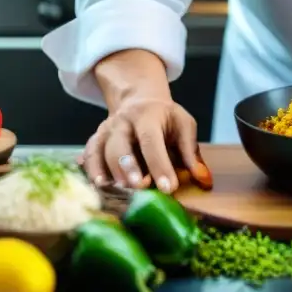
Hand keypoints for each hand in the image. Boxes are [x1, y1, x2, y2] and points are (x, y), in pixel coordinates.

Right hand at [79, 94, 210, 193]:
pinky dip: (89, 170)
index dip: (159, 165)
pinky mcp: (95, 140)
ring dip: (106, 172)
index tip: (168, 188)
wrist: (138, 100)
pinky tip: (95, 185)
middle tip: (138, 187)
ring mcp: (105, 130)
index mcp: (147, 115)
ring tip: (115, 191)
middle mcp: (122, 122)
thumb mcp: (183, 124)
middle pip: (119, 145)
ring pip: (99, 151)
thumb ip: (190, 151)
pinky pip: (88, 155)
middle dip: (127, 167)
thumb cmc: (165, 117)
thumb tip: (203, 179)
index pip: (152, 141)